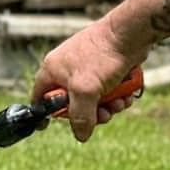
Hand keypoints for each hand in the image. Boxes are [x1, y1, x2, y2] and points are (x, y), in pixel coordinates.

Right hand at [31, 18, 144, 144]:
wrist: (129, 34)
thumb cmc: (102, 56)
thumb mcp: (85, 92)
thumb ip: (80, 116)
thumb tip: (82, 135)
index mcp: (53, 70)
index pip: (40, 97)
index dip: (45, 113)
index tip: (50, 126)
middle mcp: (67, 68)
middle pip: (72, 104)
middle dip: (90, 113)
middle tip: (104, 115)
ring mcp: (87, 67)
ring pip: (93, 99)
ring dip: (108, 106)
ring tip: (119, 102)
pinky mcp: (104, 67)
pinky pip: (107, 90)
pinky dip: (117, 95)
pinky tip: (127, 94)